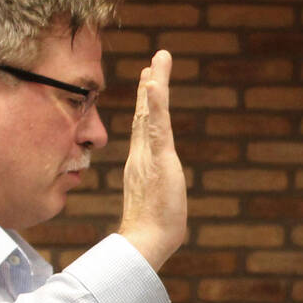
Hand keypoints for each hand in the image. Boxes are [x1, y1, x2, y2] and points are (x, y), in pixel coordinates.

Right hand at [120, 50, 186, 269]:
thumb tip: (161, 209)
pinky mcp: (158, 160)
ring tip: (160, 59)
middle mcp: (141, 155)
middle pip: (147, 113)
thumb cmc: (152, 233)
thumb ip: (157, 198)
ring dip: (156, 84)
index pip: (145, 128)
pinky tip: (155, 83)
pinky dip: (156, 104)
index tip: (149, 81)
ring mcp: (148, 155)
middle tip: (156, 60)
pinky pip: (157, 127)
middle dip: (152, 85)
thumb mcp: (157, 206)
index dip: (147, 103)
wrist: (146, 244)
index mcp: (141, 164)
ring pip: (152, 113)